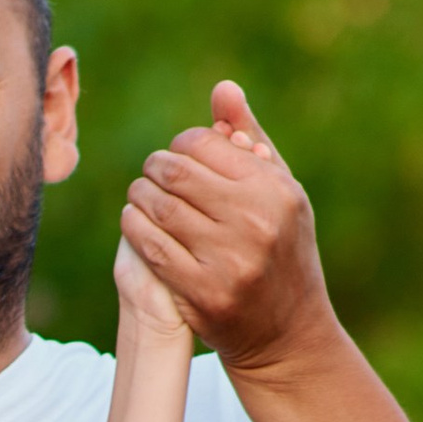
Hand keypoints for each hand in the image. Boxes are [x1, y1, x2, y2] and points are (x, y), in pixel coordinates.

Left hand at [122, 81, 333, 385]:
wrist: (287, 332)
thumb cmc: (282, 250)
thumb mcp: (280, 193)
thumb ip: (250, 139)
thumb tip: (222, 89)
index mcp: (274, 190)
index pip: (204, 144)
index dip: (182, 146)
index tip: (178, 157)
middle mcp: (255, 223)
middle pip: (176, 173)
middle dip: (154, 168)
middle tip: (150, 174)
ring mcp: (228, 261)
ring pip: (158, 208)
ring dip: (139, 197)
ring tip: (140, 197)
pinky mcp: (203, 294)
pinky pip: (151, 248)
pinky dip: (134, 230)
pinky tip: (135, 224)